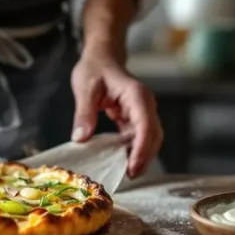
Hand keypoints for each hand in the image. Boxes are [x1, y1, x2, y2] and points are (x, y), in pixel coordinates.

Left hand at [70, 55, 162, 177]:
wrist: (101, 58)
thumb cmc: (94, 69)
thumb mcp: (85, 88)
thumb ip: (84, 112)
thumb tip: (81, 138)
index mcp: (136, 95)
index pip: (145, 125)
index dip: (141, 148)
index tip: (132, 166)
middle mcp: (144, 105)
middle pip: (153, 135)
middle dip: (144, 157)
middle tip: (128, 176)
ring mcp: (142, 112)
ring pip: (149, 139)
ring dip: (140, 156)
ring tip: (125, 174)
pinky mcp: (134, 119)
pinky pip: (138, 138)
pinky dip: (132, 151)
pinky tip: (120, 162)